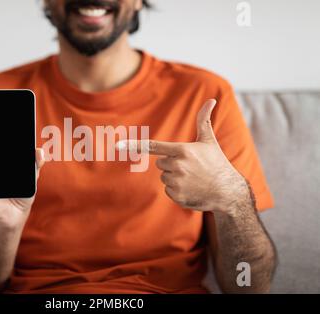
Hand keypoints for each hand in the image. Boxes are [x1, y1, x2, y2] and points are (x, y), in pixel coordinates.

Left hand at [119, 99, 247, 214]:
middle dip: (172, 164)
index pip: (154, 146)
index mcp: (182, 150)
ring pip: (164, 177)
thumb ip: (204, 120)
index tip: (119, 145)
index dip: (135, 145)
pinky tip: (191, 190)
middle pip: (160, 163)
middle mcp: (177, 165)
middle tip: (190, 168)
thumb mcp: (209, 141)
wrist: (228, 192)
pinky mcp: (176, 195)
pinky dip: (177, 191)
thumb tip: (210, 100)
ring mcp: (176, 182)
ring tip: (193, 179)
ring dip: (174, 178)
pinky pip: (167, 190)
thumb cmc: (217, 163)